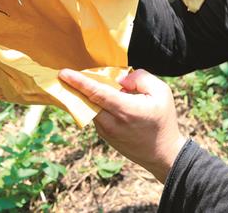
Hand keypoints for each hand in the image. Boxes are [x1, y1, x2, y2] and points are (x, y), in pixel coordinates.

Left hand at [58, 68, 187, 182]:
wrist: (162, 154)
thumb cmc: (163, 120)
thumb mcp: (162, 92)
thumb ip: (140, 78)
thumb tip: (119, 79)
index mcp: (126, 110)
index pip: (97, 93)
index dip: (79, 82)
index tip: (64, 73)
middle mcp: (112, 122)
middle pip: (87, 101)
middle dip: (75, 87)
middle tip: (67, 74)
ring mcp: (107, 132)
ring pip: (90, 108)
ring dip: (88, 96)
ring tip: (98, 86)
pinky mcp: (105, 136)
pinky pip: (96, 116)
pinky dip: (96, 105)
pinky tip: (106, 100)